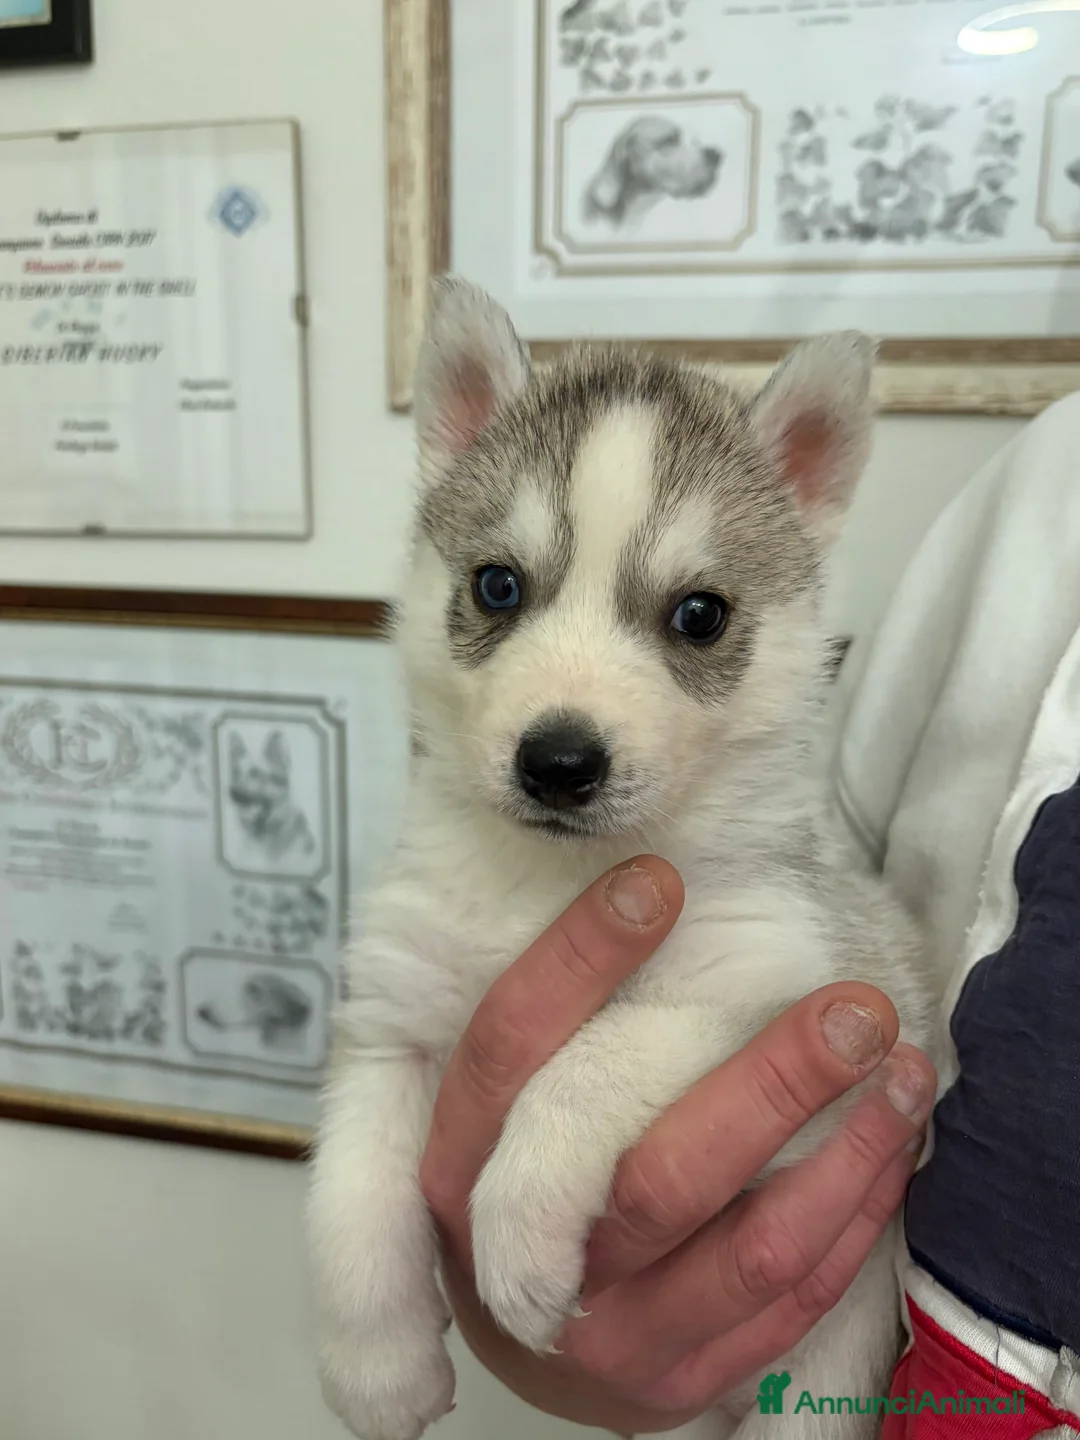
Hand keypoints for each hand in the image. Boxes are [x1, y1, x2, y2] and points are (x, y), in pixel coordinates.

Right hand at [419, 855, 934, 1433]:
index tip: (657, 881)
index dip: (575, 961)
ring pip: (747, 1249)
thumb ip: (527, 1019)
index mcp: (455, 1169)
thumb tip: (595, 861)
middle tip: (851, 1005)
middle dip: (768, 1084)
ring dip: (837, 1150)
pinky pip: (792, 1302)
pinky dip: (853, 1215)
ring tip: (896, 1061)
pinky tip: (890, 1139)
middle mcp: (522, 1270)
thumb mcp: (487, 1099)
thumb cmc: (512, 1170)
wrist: (531, 1330)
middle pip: (653, 1175)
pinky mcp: (684, 1381)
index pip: (508, 1055)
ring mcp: (611, 1339)